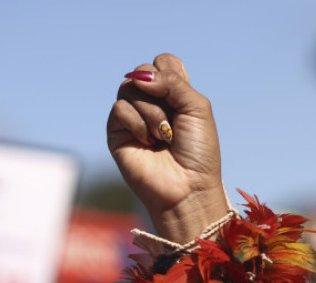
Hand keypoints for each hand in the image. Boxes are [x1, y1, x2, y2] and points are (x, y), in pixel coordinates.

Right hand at [107, 53, 228, 241]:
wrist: (188, 186)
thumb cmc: (198, 152)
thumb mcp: (197, 108)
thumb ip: (173, 81)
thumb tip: (140, 75)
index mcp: (173, 95)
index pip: (163, 62)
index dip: (171, 74)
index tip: (183, 100)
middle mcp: (151, 102)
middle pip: (143, 71)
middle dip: (162, 94)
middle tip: (173, 122)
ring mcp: (133, 116)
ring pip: (129, 88)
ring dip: (152, 113)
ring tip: (163, 137)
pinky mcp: (117, 131)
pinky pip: (120, 108)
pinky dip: (138, 124)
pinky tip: (148, 143)